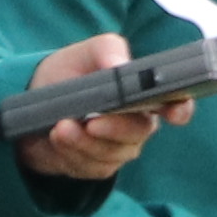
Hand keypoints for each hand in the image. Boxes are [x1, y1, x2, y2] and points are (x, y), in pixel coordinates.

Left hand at [22, 33, 162, 182]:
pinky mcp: (97, 165)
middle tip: (91, 121)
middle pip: (139, 132)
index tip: (174, 111)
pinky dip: (72, 151)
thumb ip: (108, 50)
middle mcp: (138, 124)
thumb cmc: (72, 72)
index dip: (180, 109)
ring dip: (84, 141)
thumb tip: (118, 64)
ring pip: (112, 153)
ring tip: (62, 126)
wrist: (36, 101)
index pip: (176, 104)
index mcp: (146, 95)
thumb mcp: (86, 52)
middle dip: (115, 128)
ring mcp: (119, 148)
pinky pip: (91, 166)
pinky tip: (59, 138)